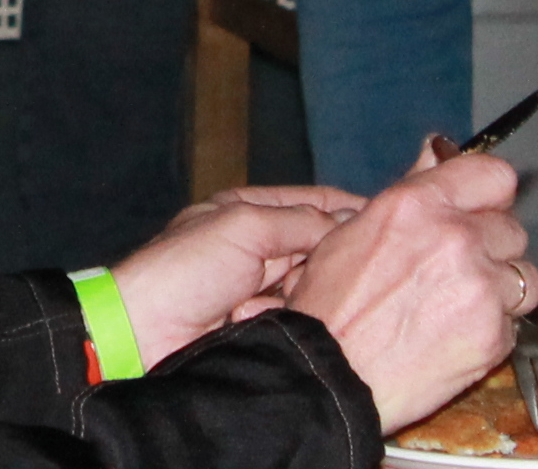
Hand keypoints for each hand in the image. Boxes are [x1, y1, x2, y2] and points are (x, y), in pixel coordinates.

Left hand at [109, 185, 364, 360]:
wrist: (146, 335)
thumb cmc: (184, 271)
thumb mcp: (244, 227)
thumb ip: (300, 221)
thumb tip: (352, 224)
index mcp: (246, 211)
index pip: (313, 202)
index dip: (351, 209)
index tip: (391, 220)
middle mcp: (257, 246)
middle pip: (319, 246)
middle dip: (335, 258)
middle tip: (358, 268)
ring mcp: (261, 288)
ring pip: (314, 284)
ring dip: (311, 292)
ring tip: (303, 297)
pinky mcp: (263, 325)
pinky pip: (299, 317)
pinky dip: (296, 318)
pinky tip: (288, 321)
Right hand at [281, 149, 535, 432]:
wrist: (332, 375)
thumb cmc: (331, 305)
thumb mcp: (354, 231)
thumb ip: (410, 190)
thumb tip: (436, 149)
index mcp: (417, 205)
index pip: (494, 176)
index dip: (490, 194)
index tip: (483, 208)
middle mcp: (456, 239)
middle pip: (513, 230)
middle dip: (491, 248)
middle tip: (456, 270)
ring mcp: (481, 289)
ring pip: (525, 279)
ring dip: (501, 290)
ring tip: (460, 306)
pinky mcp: (495, 335)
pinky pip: (514, 324)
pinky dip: (492, 330)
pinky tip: (454, 336)